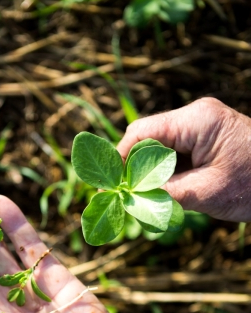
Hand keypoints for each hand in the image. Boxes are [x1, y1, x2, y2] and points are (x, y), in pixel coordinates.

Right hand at [117, 97, 250, 221]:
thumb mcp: (204, 193)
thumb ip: (163, 191)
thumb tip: (128, 196)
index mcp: (196, 120)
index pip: (142, 133)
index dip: (120, 158)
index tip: (108, 184)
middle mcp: (195, 116)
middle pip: (147, 138)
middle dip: (131, 167)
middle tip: (119, 194)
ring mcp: (200, 126)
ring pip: (158, 147)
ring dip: (146, 171)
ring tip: (136, 196)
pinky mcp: (204, 139)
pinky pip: (173, 153)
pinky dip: (162, 172)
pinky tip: (156, 190)